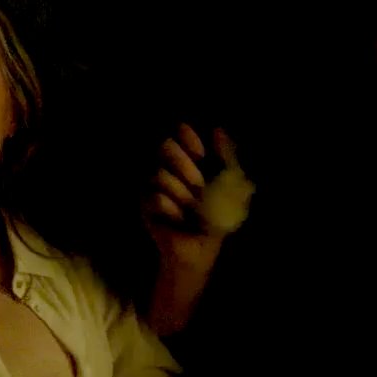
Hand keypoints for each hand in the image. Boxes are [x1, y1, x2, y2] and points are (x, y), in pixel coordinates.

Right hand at [144, 124, 251, 267]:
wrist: (202, 247)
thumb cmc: (217, 216)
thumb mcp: (231, 185)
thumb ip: (227, 157)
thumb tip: (217, 129)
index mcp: (188, 158)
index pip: (180, 132)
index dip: (190, 140)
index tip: (202, 154)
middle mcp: (168, 166)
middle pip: (165, 146)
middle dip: (186, 166)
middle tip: (199, 187)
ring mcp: (152, 185)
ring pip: (160, 174)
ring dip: (182, 194)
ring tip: (191, 209)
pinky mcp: (145, 206)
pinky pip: (157, 198)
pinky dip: (173, 209)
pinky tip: (179, 219)